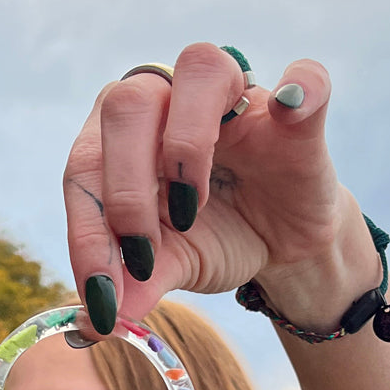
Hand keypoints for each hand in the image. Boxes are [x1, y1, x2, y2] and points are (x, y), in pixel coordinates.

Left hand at [62, 42, 377, 329]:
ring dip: (186, 142)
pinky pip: (304, 79)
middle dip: (125, 187)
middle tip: (143, 253)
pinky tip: (292, 110)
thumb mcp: (172, 265)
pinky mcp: (294, 111)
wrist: (281, 243)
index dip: (86, 233)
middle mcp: (168, 98)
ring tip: (192, 207)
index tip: (100, 294)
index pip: (85, 166)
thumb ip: (138, 282)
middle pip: (127, 104)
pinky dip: (301, 91)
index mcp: (120, 135)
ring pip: (199, 69)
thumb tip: (103, 320)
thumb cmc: (213, 236)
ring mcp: (233, 96)